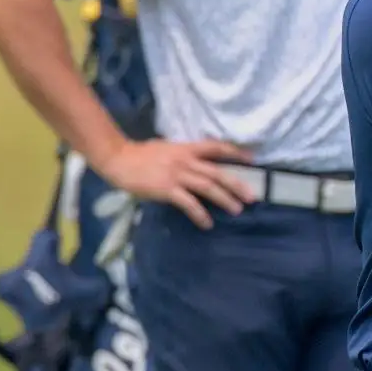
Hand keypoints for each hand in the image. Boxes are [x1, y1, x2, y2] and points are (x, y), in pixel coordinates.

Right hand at [102, 138, 258, 228]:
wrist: (119, 159)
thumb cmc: (142, 154)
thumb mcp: (168, 148)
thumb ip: (185, 154)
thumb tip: (199, 162)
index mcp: (187, 148)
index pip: (217, 147)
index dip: (236, 153)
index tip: (252, 160)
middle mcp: (186, 160)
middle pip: (217, 172)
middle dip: (236, 184)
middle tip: (252, 196)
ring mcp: (177, 175)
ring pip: (207, 187)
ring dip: (224, 199)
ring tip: (237, 210)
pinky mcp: (166, 189)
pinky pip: (188, 203)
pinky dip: (199, 213)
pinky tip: (207, 223)